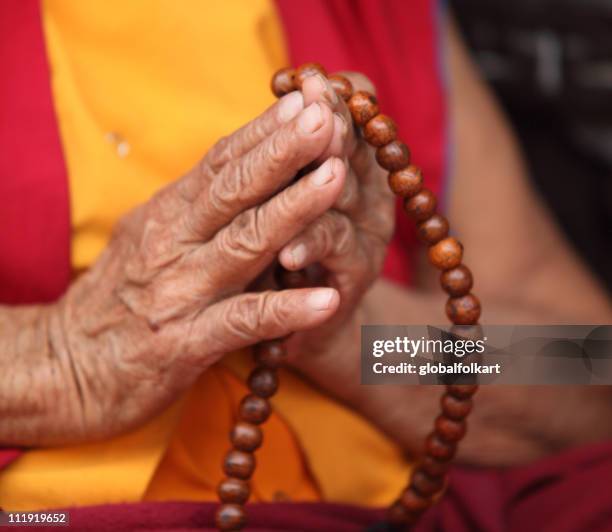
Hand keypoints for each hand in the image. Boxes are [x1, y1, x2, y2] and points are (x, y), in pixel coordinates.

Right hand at [3, 90, 351, 445]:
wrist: (68, 366)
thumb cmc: (119, 298)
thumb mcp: (150, 239)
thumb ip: (196, 210)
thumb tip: (244, 170)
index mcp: (166, 215)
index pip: (221, 162)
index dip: (264, 130)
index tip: (305, 100)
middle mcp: (172, 243)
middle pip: (234, 188)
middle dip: (283, 150)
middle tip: (327, 117)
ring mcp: (180, 292)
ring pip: (244, 243)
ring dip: (293, 208)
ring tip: (337, 179)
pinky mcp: (185, 344)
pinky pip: (243, 322)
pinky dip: (286, 310)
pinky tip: (327, 299)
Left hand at [277, 73, 394, 372]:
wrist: (306, 319)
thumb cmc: (286, 243)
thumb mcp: (288, 193)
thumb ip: (292, 153)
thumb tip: (291, 91)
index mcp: (349, 166)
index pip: (347, 122)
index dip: (331, 101)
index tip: (307, 78)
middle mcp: (365, 195)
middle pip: (347, 153)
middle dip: (329, 128)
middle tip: (313, 105)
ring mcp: (364, 237)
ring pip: (342, 200)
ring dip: (322, 185)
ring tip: (311, 171)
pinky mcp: (355, 278)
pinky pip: (335, 256)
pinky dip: (313, 247)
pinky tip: (289, 250)